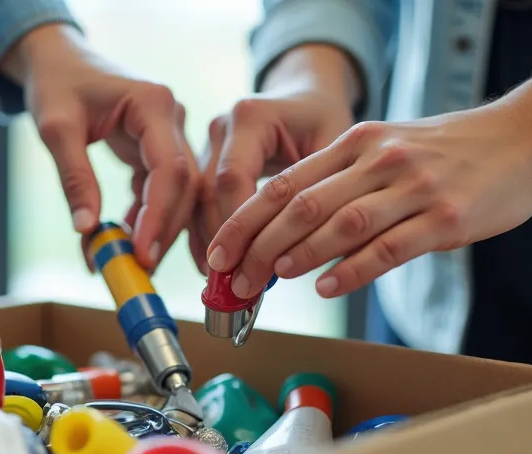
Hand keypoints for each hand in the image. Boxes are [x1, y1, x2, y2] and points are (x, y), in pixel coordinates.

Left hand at [1, 24, 199, 272]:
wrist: (58, 61)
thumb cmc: (56, 85)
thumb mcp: (56, 129)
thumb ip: (74, 179)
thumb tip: (87, 231)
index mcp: (153, 104)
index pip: (170, 169)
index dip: (160, 216)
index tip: (143, 253)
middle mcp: (171, 118)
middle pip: (185, 185)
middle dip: (164, 230)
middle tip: (140, 268)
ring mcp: (168, 133)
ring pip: (179, 192)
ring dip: (158, 227)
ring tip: (131, 258)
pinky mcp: (156, 148)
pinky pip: (161, 190)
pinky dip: (146, 216)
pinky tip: (128, 235)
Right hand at [195, 45, 358, 272]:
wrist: (305, 91)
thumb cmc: (324, 117)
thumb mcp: (334, 144)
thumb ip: (321, 188)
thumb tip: (320, 245)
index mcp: (252, 116)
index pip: (233, 178)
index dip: (237, 226)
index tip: (247, 264)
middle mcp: (223, 126)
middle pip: (207, 193)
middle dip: (221, 241)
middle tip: (230, 283)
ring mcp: (209, 143)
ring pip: (196, 201)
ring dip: (208, 243)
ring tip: (221, 283)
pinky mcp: (205, 159)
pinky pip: (199, 202)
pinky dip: (207, 235)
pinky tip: (215, 266)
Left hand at [207, 63, 531, 298]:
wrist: (526, 140)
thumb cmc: (450, 156)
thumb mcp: (388, 154)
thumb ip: (343, 188)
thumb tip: (291, 240)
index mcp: (355, 143)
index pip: (282, 184)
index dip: (244, 222)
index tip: (218, 254)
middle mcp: (377, 160)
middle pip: (301, 205)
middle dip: (259, 245)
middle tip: (234, 280)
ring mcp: (412, 188)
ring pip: (339, 223)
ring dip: (298, 255)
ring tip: (270, 280)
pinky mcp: (445, 217)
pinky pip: (388, 246)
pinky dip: (352, 268)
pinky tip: (326, 286)